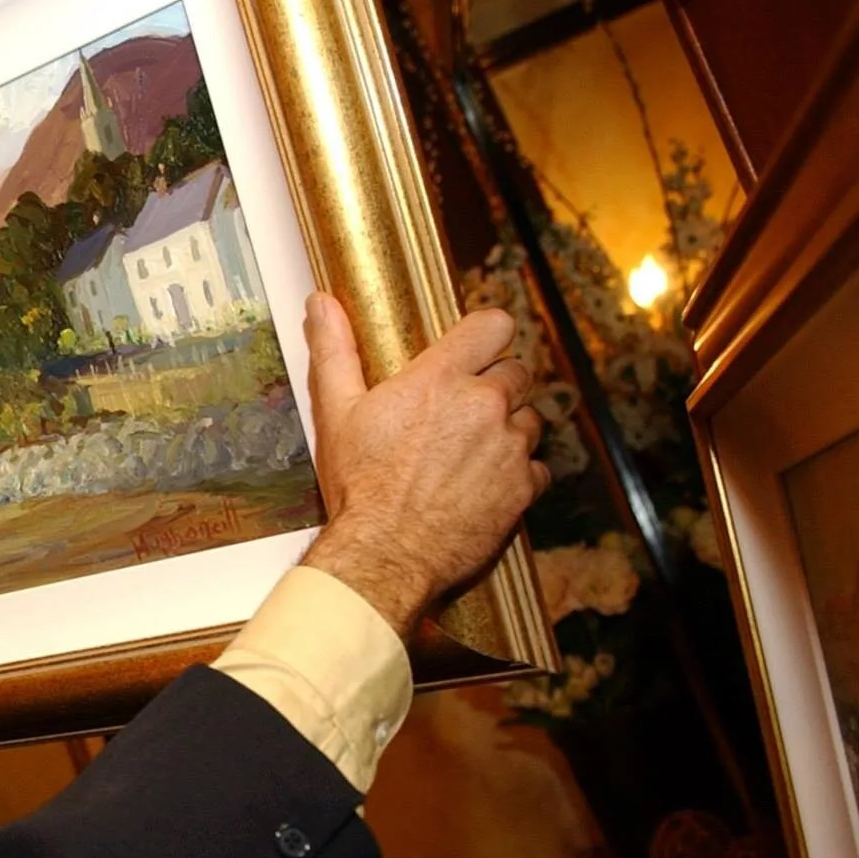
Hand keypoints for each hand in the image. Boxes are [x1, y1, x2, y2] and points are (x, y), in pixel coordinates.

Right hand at [299, 292, 548, 633]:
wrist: (384, 554)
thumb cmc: (359, 485)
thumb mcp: (337, 412)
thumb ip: (335, 351)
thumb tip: (321, 303)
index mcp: (441, 378)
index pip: (494, 326)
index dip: (489, 335)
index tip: (478, 349)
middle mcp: (484, 405)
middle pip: (518, 372)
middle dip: (497, 386)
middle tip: (465, 412)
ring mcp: (509, 447)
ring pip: (530, 420)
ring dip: (509, 430)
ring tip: (473, 453)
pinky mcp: (522, 488)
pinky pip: (537, 468)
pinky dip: (518, 474)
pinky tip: (486, 486)